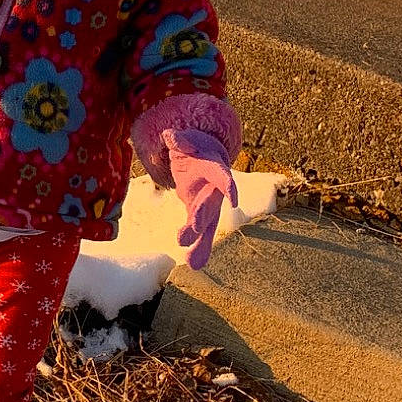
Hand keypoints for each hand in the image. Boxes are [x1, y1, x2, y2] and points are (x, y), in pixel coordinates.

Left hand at [166, 129, 237, 271]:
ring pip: (208, 225)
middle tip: (194, 229)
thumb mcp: (186, 139)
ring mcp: (208, 204)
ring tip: (194, 263)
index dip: (227, 186)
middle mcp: (215, 190)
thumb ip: (179, 140)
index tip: (232, 199)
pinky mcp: (199, 214)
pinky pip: (198, 232)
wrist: (204, 156)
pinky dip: (197, 248)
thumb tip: (169, 136)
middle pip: (211, 204)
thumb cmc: (195, 147)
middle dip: (203, 216)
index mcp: (214, 168)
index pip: (222, 176)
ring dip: (201, 243)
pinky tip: (195, 265)